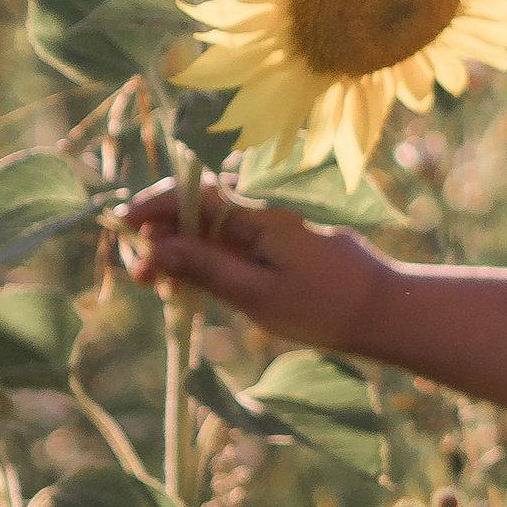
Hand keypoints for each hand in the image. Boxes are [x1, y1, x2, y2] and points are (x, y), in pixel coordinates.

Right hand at [116, 179, 393, 355]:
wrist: (383, 312)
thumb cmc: (323, 305)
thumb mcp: (254, 293)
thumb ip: (203, 268)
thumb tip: (153, 249)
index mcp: (259, 209)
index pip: (193, 194)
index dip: (154, 206)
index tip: (123, 225)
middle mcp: (265, 207)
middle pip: (198, 209)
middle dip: (162, 234)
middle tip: (140, 274)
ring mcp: (273, 225)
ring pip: (213, 228)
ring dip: (183, 250)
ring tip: (159, 285)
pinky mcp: (280, 242)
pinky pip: (233, 242)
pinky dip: (209, 258)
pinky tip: (190, 285)